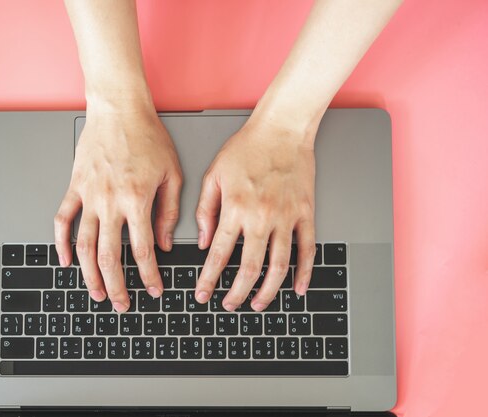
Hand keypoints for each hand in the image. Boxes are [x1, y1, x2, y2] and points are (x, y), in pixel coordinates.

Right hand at [54, 105, 182, 312]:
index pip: (143, 251)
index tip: (153, 290)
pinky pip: (62, 220)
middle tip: (121, 303)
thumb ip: (168, 212)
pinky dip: (61, 242)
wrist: (119, 110)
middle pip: (109, 256)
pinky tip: (65, 260)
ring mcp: (88, 196)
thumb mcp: (171, 174)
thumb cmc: (148, 137)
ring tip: (95, 292)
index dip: (149, 276)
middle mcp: (109, 202)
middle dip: (116, 285)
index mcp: (137, 200)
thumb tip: (164, 243)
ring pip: (83, 245)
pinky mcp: (74, 187)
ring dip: (88, 273)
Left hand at [194, 118, 316, 311]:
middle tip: (228, 305)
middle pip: (248, 268)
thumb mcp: (213, 175)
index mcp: (235, 208)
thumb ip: (205, 211)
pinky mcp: (305, 214)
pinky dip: (304, 272)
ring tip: (257, 304)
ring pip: (278, 265)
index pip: (219, 255)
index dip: (208, 279)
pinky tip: (297, 288)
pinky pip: (307, 250)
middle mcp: (261, 217)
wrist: (282, 129)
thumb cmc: (246, 148)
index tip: (202, 294)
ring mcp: (286, 218)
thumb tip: (204, 241)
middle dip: (236, 293)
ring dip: (267, 290)